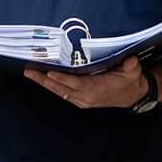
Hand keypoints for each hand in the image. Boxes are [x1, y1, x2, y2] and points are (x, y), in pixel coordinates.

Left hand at [24, 56, 147, 108]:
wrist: (133, 95)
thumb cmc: (130, 80)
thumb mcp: (133, 71)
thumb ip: (131, 67)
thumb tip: (130, 62)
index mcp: (97, 89)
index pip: (75, 83)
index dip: (62, 78)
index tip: (49, 72)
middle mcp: (86, 97)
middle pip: (61, 88)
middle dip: (44, 79)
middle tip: (28, 71)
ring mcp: (82, 100)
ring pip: (59, 91)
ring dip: (44, 83)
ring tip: (30, 74)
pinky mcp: (80, 100)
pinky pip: (63, 93)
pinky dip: (52, 86)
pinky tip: (43, 80)